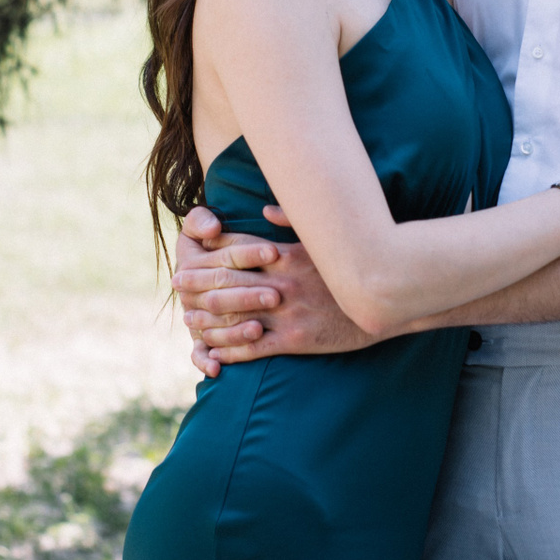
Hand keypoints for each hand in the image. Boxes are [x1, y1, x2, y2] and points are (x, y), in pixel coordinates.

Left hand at [174, 205, 378, 366]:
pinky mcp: (294, 340)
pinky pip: (252, 345)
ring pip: (234, 315)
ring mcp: (286, 312)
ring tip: (189, 319)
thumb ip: (294, 221)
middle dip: (196, 282)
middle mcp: (280, 281)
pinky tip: (214, 351)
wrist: (384, 305)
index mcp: (285, 254)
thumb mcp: (324, 240)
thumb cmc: (352, 270)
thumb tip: (265, 207)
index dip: (208, 249)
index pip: (237, 247)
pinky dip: (228, 349)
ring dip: (207, 318)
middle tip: (176, 283)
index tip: (189, 249)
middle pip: (226, 280)